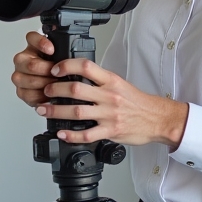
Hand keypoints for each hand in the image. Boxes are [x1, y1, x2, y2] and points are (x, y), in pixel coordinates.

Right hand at [10, 31, 56, 106]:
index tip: (52, 50)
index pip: (31, 37)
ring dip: (46, 84)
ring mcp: (19, 76)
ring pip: (30, 81)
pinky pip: (30, 95)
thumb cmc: (57, 68)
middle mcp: (22, 60)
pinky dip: (42, 96)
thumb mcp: (62, 55)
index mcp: (32, 46)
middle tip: (59, 74)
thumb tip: (68, 42)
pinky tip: (51, 94)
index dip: (41, 43)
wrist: (54, 85)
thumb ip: (63, 48)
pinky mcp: (21, 91)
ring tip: (57, 85)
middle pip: (31, 65)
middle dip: (48, 71)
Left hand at [37, 58, 188, 148]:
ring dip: (56, 111)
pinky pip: (87, 134)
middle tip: (45, 91)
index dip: (67, 66)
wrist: (157, 118)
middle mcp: (109, 96)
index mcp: (111, 81)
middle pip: (75, 89)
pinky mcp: (111, 131)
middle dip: (54, 90)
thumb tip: (79, 77)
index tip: (55, 70)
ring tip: (44, 110)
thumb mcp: (120, 84)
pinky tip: (61, 133)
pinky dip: (71, 135)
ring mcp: (109, 114)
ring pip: (76, 111)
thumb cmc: (139, 103)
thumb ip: (101, 82)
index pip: (86, 67)